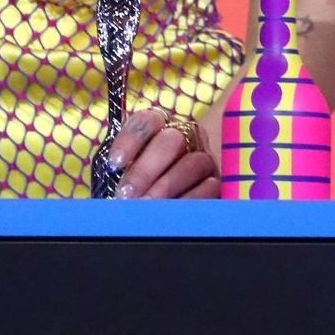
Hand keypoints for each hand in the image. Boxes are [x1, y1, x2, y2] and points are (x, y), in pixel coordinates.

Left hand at [106, 107, 220, 199]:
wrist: (183, 209)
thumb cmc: (146, 190)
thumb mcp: (130, 177)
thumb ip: (123, 174)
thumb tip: (113, 190)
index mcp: (161, 129)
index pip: (147, 121)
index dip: (130, 139)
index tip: (114, 164)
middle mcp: (187, 138)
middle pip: (170, 141)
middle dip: (145, 169)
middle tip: (127, 194)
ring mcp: (206, 159)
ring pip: (192, 163)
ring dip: (166, 186)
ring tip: (146, 207)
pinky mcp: (221, 182)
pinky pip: (210, 187)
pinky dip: (189, 200)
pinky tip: (173, 213)